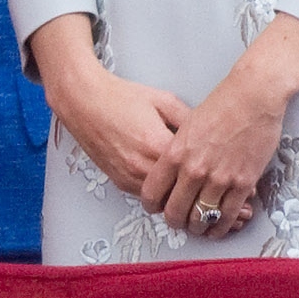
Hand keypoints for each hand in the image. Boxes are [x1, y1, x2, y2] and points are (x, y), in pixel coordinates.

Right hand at [26, 14, 189, 197]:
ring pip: (163, 200)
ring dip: (174, 192)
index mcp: (157, 146)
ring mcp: (129, 178)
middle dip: (193, 185)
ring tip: (184, 178)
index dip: (207, 168)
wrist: (83, 101)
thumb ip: (189, 119)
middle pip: (180, 191)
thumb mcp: (164, 101)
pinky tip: (163, 175)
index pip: (193, 170)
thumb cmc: (120, 97)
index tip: (215, 165)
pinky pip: (146, 196)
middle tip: (204, 176)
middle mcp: (143, 167)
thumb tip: (207, 135)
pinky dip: (157, 191)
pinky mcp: (119, 182)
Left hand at [144, 15, 298, 237]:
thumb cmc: (221, 105)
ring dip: (197, 227)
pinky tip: (218, 227)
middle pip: (175, 212)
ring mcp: (219, 179)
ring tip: (198, 226)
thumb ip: (176, 152)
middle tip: (178, 221)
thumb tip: (171, 174)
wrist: (253, 96)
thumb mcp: (185, 125)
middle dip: (175, 221)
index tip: (157, 208)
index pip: (152, 193)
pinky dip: (220, 227)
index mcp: (175, 153)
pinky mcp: (243, 184)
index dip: (152, 206)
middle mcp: (194, 170)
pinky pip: (227, 216)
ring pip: (200, 219)